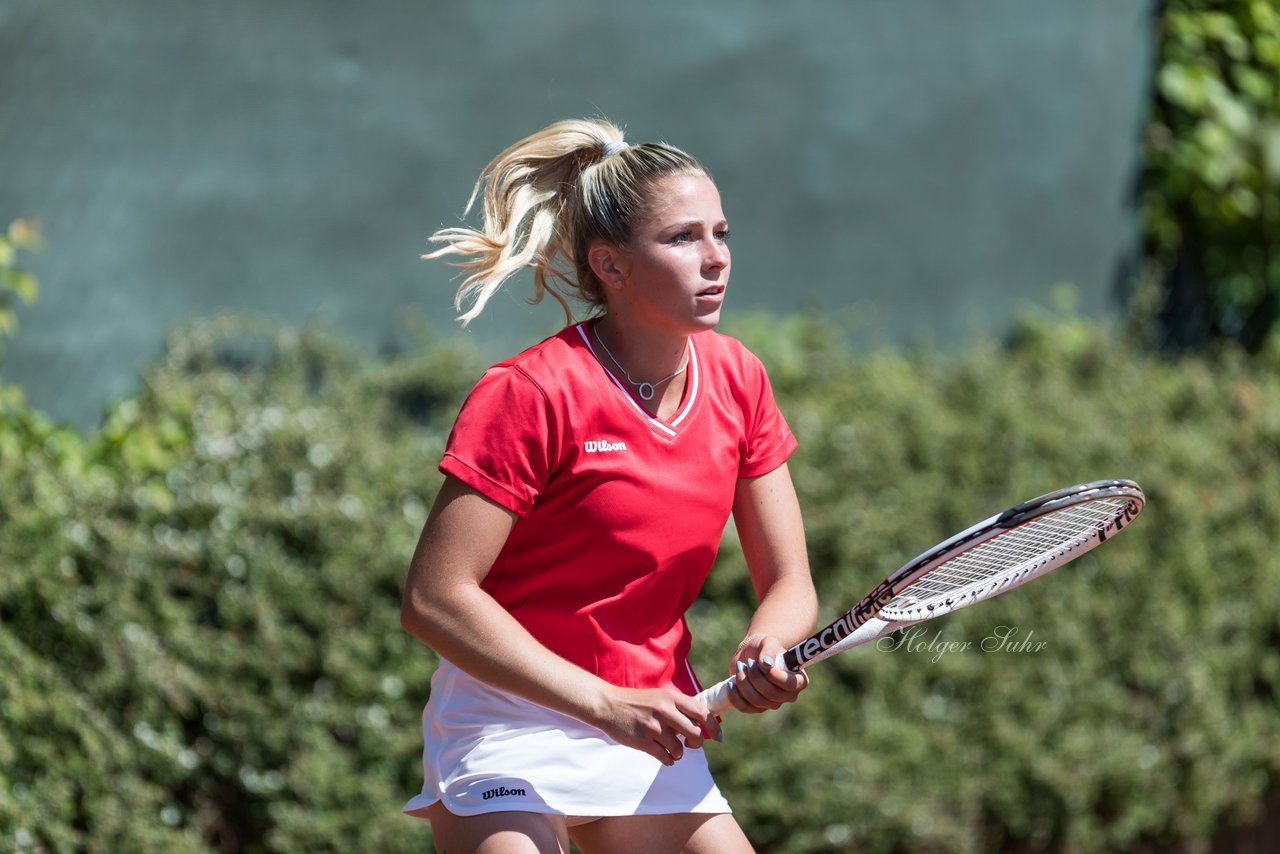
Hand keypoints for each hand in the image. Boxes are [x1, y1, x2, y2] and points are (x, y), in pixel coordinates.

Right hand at [589, 685, 723, 765]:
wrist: (608, 705)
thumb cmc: (637, 702)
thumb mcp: (660, 697)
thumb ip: (680, 708)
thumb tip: (704, 724)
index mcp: (671, 697)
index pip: (702, 713)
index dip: (714, 727)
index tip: (718, 737)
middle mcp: (664, 710)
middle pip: (695, 734)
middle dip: (696, 744)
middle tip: (691, 745)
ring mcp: (652, 727)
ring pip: (679, 749)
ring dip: (679, 753)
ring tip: (672, 750)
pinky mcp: (642, 741)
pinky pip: (665, 757)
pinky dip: (668, 760)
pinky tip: (664, 756)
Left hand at [727, 633, 809, 713]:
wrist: (751, 654)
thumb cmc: (764, 647)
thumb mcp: (768, 642)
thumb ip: (768, 650)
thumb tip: (766, 664)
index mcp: (798, 680)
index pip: (790, 684)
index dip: (776, 676)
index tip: (763, 664)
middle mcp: (788, 695)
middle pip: (771, 694)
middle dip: (755, 677)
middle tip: (748, 662)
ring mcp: (773, 704)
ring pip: (756, 701)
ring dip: (744, 683)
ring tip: (740, 667)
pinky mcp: (757, 708)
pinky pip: (745, 707)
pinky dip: (735, 696)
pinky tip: (731, 683)